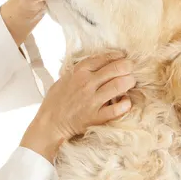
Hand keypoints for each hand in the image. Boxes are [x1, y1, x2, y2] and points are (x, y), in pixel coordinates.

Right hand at [20, 52, 135, 162]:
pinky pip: (117, 109)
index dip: (117, 56)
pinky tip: (126, 101)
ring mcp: (92, 100)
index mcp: (78, 72)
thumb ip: (80, 71)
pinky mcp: (96, 116)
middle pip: (115, 69)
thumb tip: (97, 63)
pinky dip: (125, 104)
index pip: (103, 58)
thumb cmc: (56, 101)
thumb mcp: (64, 78)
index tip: (122, 57)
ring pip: (119, 85)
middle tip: (131, 69)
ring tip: (130, 82)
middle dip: (128, 66)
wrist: (50, 123)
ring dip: (129, 82)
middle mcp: (86, 84)